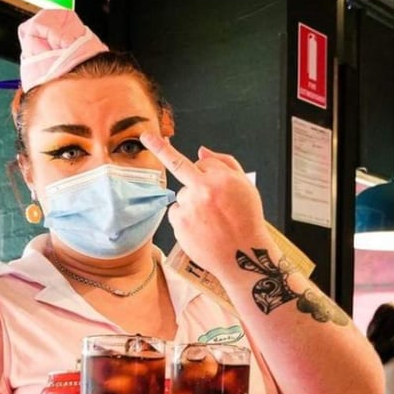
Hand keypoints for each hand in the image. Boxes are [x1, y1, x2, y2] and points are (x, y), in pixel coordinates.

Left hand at [139, 132, 269, 265]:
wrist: (244, 256)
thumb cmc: (247, 221)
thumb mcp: (247, 187)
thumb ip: (226, 163)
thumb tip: (200, 151)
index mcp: (222, 178)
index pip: (204, 162)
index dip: (206, 168)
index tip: (151, 137)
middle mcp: (203, 189)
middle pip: (184, 170)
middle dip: (164, 152)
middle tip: (146, 137)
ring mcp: (189, 205)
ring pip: (183, 194)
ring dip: (193, 202)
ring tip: (211, 221)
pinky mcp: (179, 222)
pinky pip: (177, 211)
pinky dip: (186, 218)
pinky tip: (201, 228)